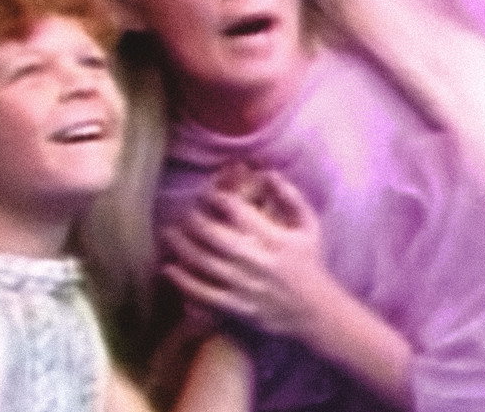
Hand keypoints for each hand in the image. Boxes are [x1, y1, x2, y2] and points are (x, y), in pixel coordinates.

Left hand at [161, 170, 334, 338]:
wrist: (315, 311)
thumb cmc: (310, 262)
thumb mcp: (308, 226)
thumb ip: (290, 196)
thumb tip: (267, 173)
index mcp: (275, 239)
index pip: (238, 212)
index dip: (216, 198)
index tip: (207, 192)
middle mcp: (258, 262)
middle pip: (216, 237)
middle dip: (194, 221)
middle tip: (183, 212)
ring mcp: (246, 286)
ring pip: (206, 264)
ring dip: (183, 247)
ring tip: (169, 233)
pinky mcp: (238, 308)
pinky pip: (205, 294)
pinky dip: (184, 282)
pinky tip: (169, 269)